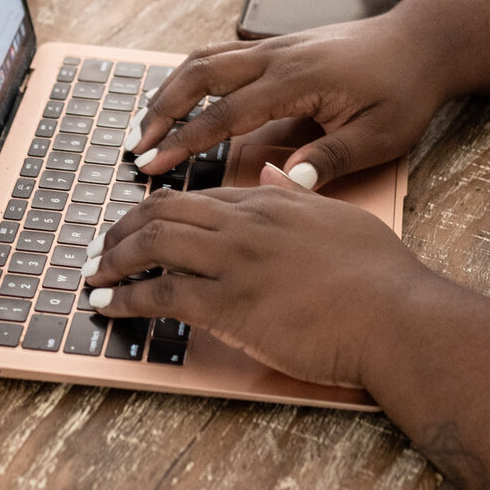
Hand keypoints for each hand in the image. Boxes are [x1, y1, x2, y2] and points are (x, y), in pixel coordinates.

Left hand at [82, 165, 432, 387]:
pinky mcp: (228, 306)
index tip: (139, 226)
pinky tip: (108, 306)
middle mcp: (245, 225)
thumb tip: (269, 173)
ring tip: (93, 276)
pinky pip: (159, 294)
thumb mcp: (339, 216)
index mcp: (270, 202)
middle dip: (122, 230)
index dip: (161, 210)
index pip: (198, 198)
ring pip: (152, 246)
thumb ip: (298, 194)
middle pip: (163, 213)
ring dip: (113, 261)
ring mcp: (234, 263)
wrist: (396, 316)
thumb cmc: (381, 276)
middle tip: (101, 248)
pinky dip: (125, 298)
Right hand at [128, 2, 451, 186]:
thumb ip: (330, 159)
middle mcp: (278, 56)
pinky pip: (223, 54)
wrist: (422, 41)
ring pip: (205, 58)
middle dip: (162, 109)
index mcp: (298, 80)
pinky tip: (182, 95)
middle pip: (200, 75)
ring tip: (147, 122)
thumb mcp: (379, 135)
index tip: (155, 163)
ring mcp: (275, 46)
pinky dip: (193, 75)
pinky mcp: (279, 44)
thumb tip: (284, 184)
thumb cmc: (405, 90)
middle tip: (136, 144)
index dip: (186, 140)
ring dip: (171, 89)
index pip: (226, 113)